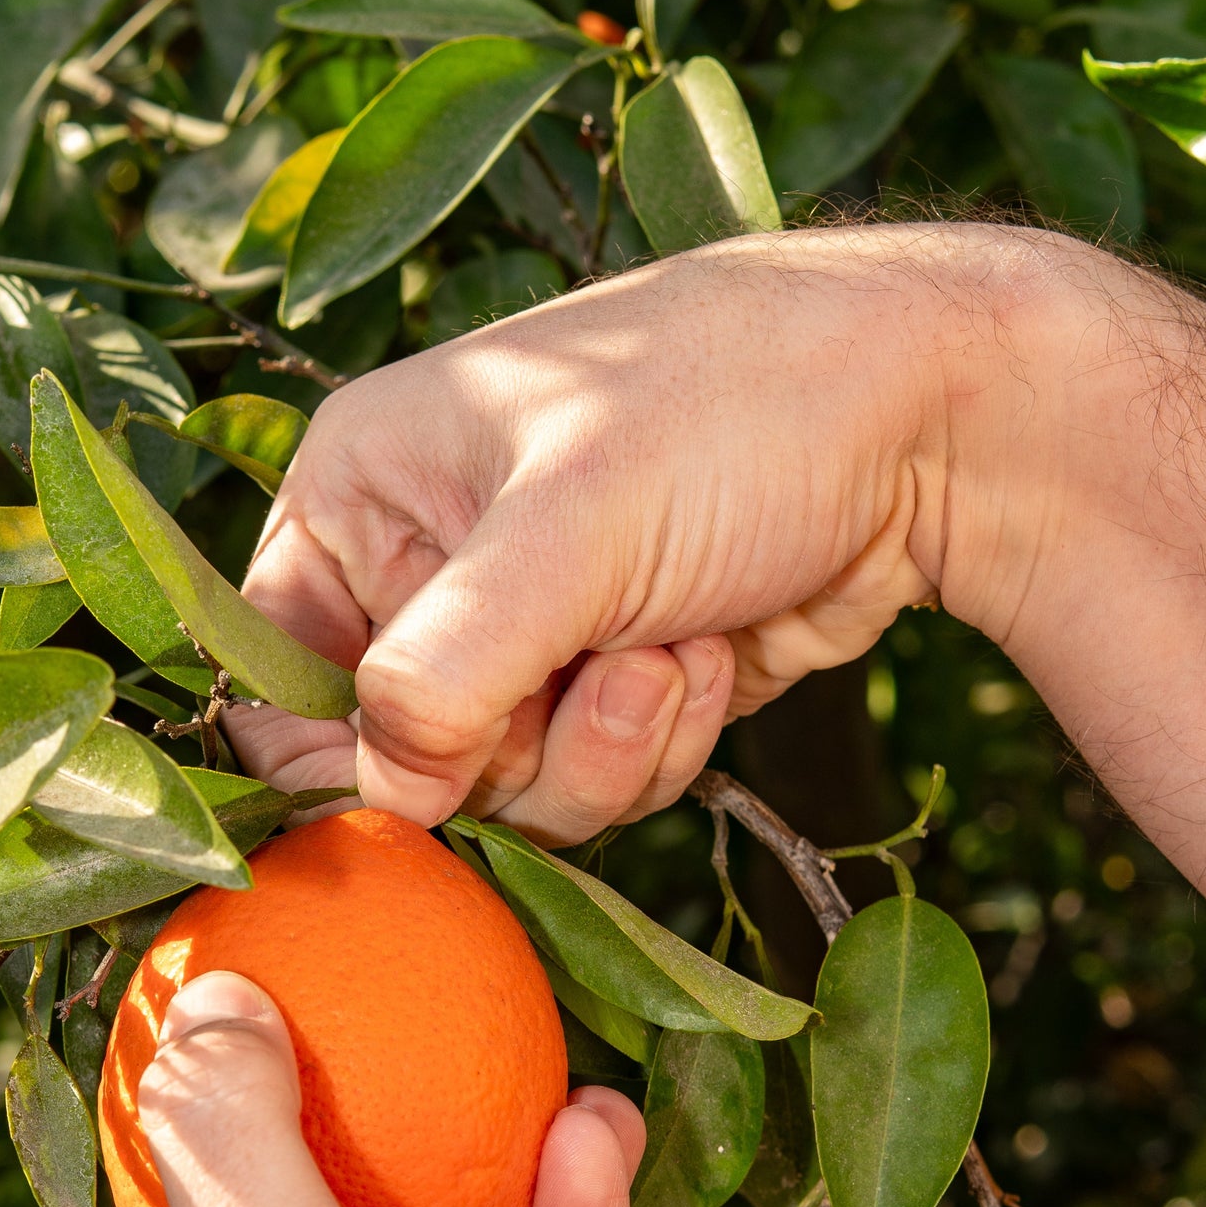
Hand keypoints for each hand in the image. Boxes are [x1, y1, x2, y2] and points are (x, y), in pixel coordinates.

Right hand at [232, 223, 1101, 842]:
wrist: (934, 421)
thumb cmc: (737, 410)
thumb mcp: (573, 528)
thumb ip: (446, 672)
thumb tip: (377, 796)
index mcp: (366, 489)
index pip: (271, 666)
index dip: (327, 750)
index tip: (412, 788)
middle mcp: (430, 566)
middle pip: (400, 754)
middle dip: (514, 743)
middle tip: (602, 663)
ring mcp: (528, 634)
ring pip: (506, 788)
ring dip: (608, 744)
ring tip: (676, 640)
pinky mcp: (612, 687)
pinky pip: (598, 782)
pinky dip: (664, 742)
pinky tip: (717, 649)